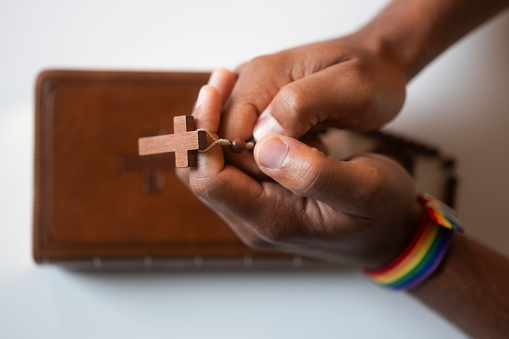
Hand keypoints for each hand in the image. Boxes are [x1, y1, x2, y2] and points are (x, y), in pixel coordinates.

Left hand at [178, 71, 419, 268]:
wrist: (390, 234)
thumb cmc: (383, 212)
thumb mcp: (365, 189)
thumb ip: (314, 173)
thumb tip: (265, 145)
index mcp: (272, 219)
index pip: (210, 178)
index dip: (204, 134)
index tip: (213, 92)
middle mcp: (253, 221)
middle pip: (201, 173)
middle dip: (203, 126)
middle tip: (218, 82)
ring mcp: (255, 214)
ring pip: (213, 169)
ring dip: (215, 128)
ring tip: (228, 89)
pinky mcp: (262, 203)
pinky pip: (230, 169)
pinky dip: (231, 137)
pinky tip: (247, 111)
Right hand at [219, 38, 406, 176]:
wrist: (378, 64)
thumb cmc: (372, 76)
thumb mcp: (350, 87)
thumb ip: (302, 105)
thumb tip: (261, 134)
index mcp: (263, 75)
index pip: (229, 132)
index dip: (254, 162)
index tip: (294, 169)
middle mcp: (248, 82)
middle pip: (224, 139)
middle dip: (259, 164)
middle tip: (307, 159)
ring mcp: (251, 94)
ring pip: (233, 143)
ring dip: (265, 161)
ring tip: (308, 149)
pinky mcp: (259, 107)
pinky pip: (246, 141)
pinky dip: (269, 155)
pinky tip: (300, 148)